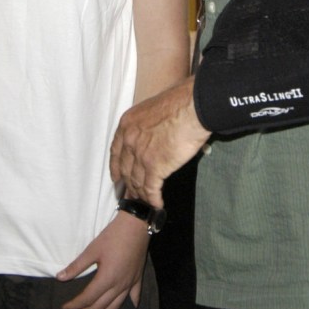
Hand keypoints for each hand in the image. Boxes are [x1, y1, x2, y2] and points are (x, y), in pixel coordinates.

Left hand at [56, 211, 149, 308]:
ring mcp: (130, 283)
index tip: (64, 308)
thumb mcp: (92, 249)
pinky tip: (132, 307)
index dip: (75, 304)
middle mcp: (119, 286)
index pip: (88, 297)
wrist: (135, 224)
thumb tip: (60, 278)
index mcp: (107, 279)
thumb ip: (76, 266)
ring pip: (115, 306)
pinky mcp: (137, 277)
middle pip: (99, 306)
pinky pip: (134, 294)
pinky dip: (131, 302)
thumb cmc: (112, 236)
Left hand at [109, 77, 209, 207]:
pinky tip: (157, 205)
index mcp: (127, 124)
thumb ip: (147, 126)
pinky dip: (153, 199)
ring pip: (136, 181)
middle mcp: (129, 140)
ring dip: (141, 194)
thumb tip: (155, 136)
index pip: (115, 151)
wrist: (192, 108)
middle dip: (128, 184)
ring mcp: (140, 155)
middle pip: (125, 169)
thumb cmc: (180, 103)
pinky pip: (150, 189)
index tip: (116, 178)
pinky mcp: (154, 168)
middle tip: (132, 194)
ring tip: (146, 202)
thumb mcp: (153, 110)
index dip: (115, 167)